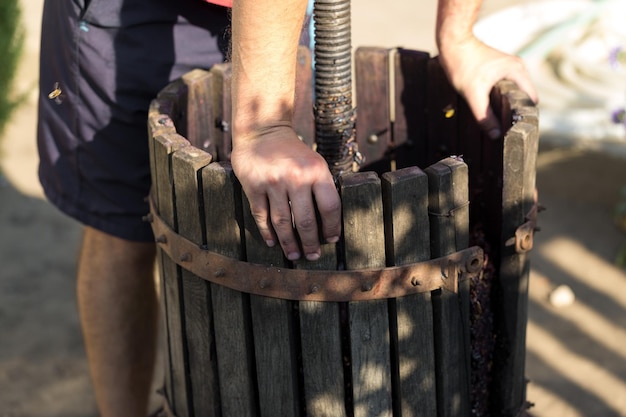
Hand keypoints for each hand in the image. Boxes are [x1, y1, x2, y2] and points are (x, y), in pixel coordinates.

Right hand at [230, 124, 341, 260]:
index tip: (331, 240)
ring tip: (294, 255)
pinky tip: (273, 242)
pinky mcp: (253, 185)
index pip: (329, 207)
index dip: (332, 227)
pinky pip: (261, 215)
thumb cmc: (294, 153)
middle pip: (305, 220)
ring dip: (289, 243)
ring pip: (282, 222)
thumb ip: (321, 188)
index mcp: (316, 171)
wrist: (263, 131)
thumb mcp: (314, 163)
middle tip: (312, 256)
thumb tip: (328, 224)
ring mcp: (272, 182)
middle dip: (310, 243)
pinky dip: (267, 232)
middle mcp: (295, 177)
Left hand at [439, 37, 538, 138]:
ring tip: (499, 121)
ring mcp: (510, 67)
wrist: (452, 43)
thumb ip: (484, 116)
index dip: (525, 116)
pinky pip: (507, 87)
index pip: (531, 99)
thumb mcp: (473, 94)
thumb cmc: (462, 64)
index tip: (516, 130)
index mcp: (517, 71)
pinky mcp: (501, 68)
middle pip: (523, 96)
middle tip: (506, 129)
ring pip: (514, 92)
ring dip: (507, 105)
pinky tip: (493, 108)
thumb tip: (496, 135)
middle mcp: (518, 67)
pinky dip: (501, 98)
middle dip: (515, 112)